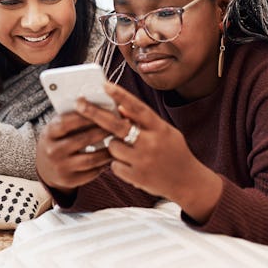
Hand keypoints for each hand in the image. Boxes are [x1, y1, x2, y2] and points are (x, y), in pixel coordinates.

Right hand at [36, 111, 113, 192]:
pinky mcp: (70, 180)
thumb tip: (98, 105)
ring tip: (118, 142)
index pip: (67, 122)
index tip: (103, 111)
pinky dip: (104, 164)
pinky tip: (111, 157)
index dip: (86, 116)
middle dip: (103, 131)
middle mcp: (53, 151)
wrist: (45, 167)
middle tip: (117, 125)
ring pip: (91, 158)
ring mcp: (61, 167)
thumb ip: (72, 117)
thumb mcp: (57, 128)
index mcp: (49, 134)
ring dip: (108, 150)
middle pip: (83, 140)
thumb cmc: (57, 140)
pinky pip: (92, 172)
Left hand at [76, 83, 222, 222]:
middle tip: (79, 103)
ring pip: (113, 146)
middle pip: (117, 126)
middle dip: (95, 113)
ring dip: (115, 145)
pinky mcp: (136, 177)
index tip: (104, 85)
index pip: (138, 108)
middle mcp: (151, 143)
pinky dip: (119, 163)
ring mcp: (143, 161)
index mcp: (160, 128)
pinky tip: (132, 165)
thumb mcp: (164, 132)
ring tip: (130, 150)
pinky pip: (115, 165)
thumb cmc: (174, 152)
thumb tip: (120, 109)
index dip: (120, 95)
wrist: (187, 182)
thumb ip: (144, 121)